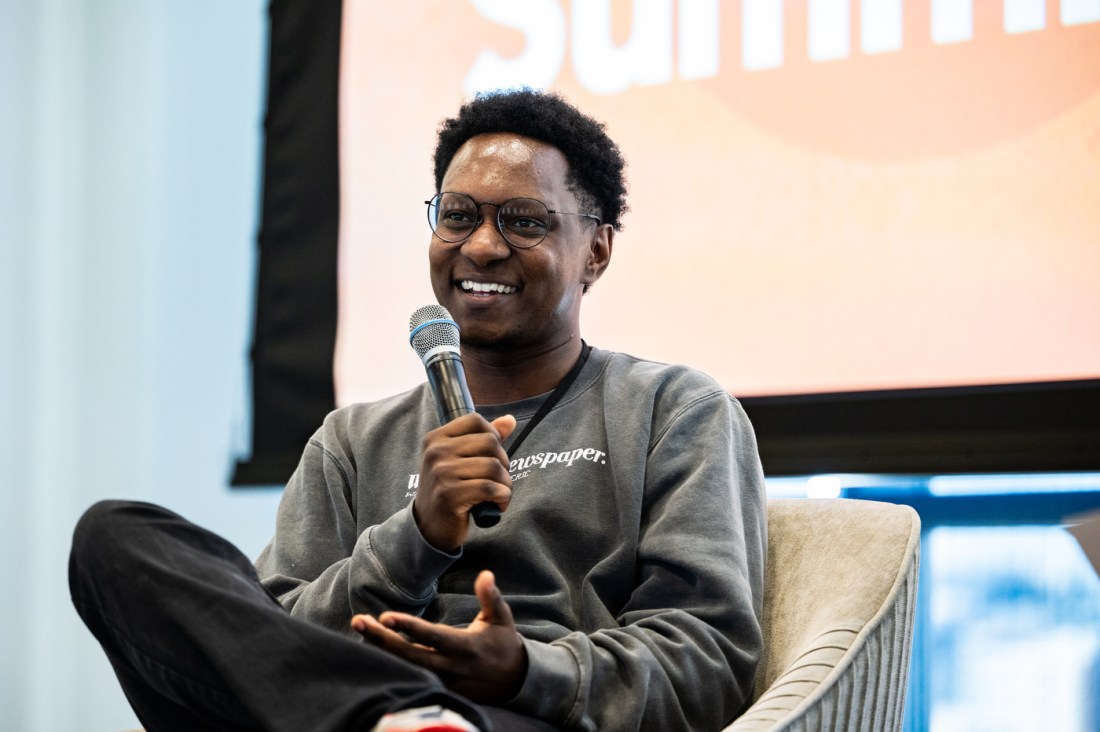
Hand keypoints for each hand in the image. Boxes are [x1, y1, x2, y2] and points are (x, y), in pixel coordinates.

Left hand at [351, 570, 525, 704]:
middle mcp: (450, 667)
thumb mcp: (501, 617)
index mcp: (465, 646)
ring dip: (380, 650)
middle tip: (358, 621)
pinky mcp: (439, 691)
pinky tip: (371, 648)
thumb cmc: (503, 643)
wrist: (514, 681)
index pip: (431, 636)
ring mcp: (443, 682)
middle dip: (382, 639)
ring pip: (405, 669)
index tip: (386, 616)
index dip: (409, 627)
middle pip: (409, 656)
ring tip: (359, 629)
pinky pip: (409, 679)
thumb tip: (486, 574)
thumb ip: (490, 596)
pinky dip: (390, 664)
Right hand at [415, 413, 516, 550]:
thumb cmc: (449, 489)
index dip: (493, 435)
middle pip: (489, 442)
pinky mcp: (450, 495)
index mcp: (436, 438)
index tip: (493, 455)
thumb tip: (509, 420)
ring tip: (499, 493)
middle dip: (503, 462)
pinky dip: (503, 497)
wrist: (428, 526)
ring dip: (505, 483)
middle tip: (499, 479)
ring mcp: (441, 473)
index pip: (475, 421)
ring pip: (494, 466)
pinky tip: (498, 504)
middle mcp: (436, 452)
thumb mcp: (459, 460)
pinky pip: (491, 488)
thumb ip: (483, 439)